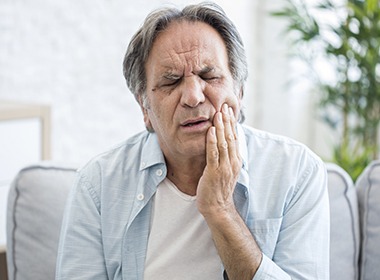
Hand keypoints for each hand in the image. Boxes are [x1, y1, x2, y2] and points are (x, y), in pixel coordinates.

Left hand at [197, 103, 241, 217]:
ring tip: (218, 113)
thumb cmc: (219, 189)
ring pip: (223, 143)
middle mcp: (232, 162)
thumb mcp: (227, 170)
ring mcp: (224, 167)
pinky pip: (213, 154)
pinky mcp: (213, 172)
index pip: (235, 138)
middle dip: (227, 121)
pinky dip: (212, 141)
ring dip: (220, 127)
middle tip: (224, 106)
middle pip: (231, 137)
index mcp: (236, 160)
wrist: (218, 207)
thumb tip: (224, 143)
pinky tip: (210, 130)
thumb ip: (227, 156)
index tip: (229, 110)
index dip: (232, 124)